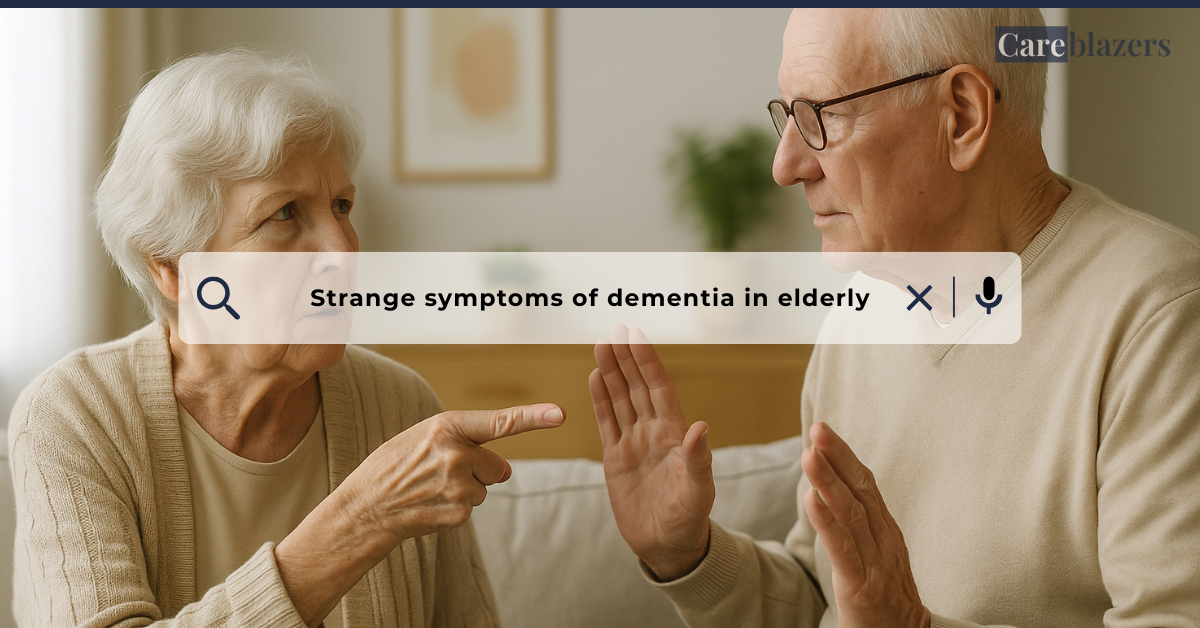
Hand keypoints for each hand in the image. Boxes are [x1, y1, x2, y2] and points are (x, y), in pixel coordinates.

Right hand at [346, 403, 564, 543]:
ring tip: (428, 489)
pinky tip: (429, 505)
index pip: (498, 422)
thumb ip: (466, 442)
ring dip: (463, 490)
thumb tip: (506, 470)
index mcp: (446, 427)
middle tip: (438, 473)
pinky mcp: (458, 512)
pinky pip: (471, 508)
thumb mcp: (423, 438)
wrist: (364, 507)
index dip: (533, 417)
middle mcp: (457, 454)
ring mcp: (459, 485)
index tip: (560, 413)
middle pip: (496, 465)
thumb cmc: (393, 467)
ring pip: (483, 489)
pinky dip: (454, 508)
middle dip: (477, 470)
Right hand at [589, 324, 714, 580]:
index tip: (637, 336)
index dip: (648, 362)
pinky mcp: (616, 458)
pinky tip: (595, 377)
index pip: (659, 389)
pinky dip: (601, 399)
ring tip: (601, 344)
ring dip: (612, 372)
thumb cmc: (689, 520)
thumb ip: (698, 460)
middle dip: (627, 357)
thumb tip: (701, 427)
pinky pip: (607, 421)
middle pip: (638, 386)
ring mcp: (634, 443)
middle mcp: (654, 432)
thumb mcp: (699, 492)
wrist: (668, 546)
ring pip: (621, 398)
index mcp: (675, 435)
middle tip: (615, 328)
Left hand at [801, 422, 929, 627]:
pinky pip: (843, 550)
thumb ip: (864, 527)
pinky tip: (811, 499)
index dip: (845, 456)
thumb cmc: (887, 600)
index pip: (867, 485)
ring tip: (809, 455)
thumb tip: (837, 492)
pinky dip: (826, 522)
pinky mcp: (861, 587)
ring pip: (851, 515)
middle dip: (838, 457)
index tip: (825, 430)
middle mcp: (885, 541)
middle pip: (861, 491)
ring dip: (828, 482)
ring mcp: (876, 564)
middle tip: (817, 428)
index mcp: (888, 532)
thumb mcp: (879, 556)